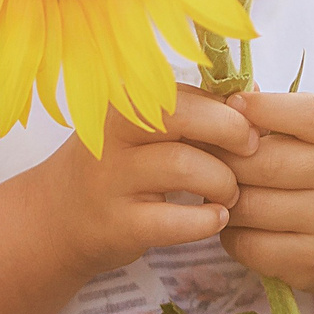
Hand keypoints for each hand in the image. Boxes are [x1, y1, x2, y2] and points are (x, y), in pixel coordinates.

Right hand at [31, 87, 257, 279]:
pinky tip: (216, 218)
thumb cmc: (120, 165)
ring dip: (222, 181)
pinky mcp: (117, 224)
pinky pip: (173, 220)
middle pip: (182, 116)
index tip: (252, 125)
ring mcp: (111, 179)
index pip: (189, 89)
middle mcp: (113, 133)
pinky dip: (206, 221)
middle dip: (230, 131)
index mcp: (126, 101)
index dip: (229, 106)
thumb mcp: (149, 129)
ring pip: (183, 166)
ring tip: (230, 193)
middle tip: (250, 151)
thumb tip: (255, 91)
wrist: (59, 217)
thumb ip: (197, 110)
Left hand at [216, 92, 313, 296]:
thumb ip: (272, 115)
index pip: (308, 115)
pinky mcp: (311, 263)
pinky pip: (247, 245)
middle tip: (201, 153)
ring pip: (249, 206)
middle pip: (264, 164)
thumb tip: (220, 97)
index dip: (265, 107)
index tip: (233, 103)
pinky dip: (228, 232)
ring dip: (220, 197)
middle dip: (224, 157)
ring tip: (215, 188)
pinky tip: (232, 221)